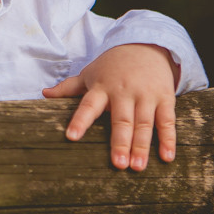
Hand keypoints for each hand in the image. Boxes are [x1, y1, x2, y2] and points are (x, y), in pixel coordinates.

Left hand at [42, 44, 179, 170]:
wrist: (146, 46)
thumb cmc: (113, 66)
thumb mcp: (90, 73)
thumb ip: (69, 87)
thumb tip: (44, 95)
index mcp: (102, 88)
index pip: (88, 106)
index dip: (80, 121)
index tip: (71, 137)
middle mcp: (124, 92)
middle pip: (121, 120)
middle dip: (120, 143)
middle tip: (118, 165)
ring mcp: (146, 95)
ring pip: (144, 124)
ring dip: (142, 146)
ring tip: (137, 167)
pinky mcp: (165, 98)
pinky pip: (167, 121)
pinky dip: (168, 139)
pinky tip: (167, 157)